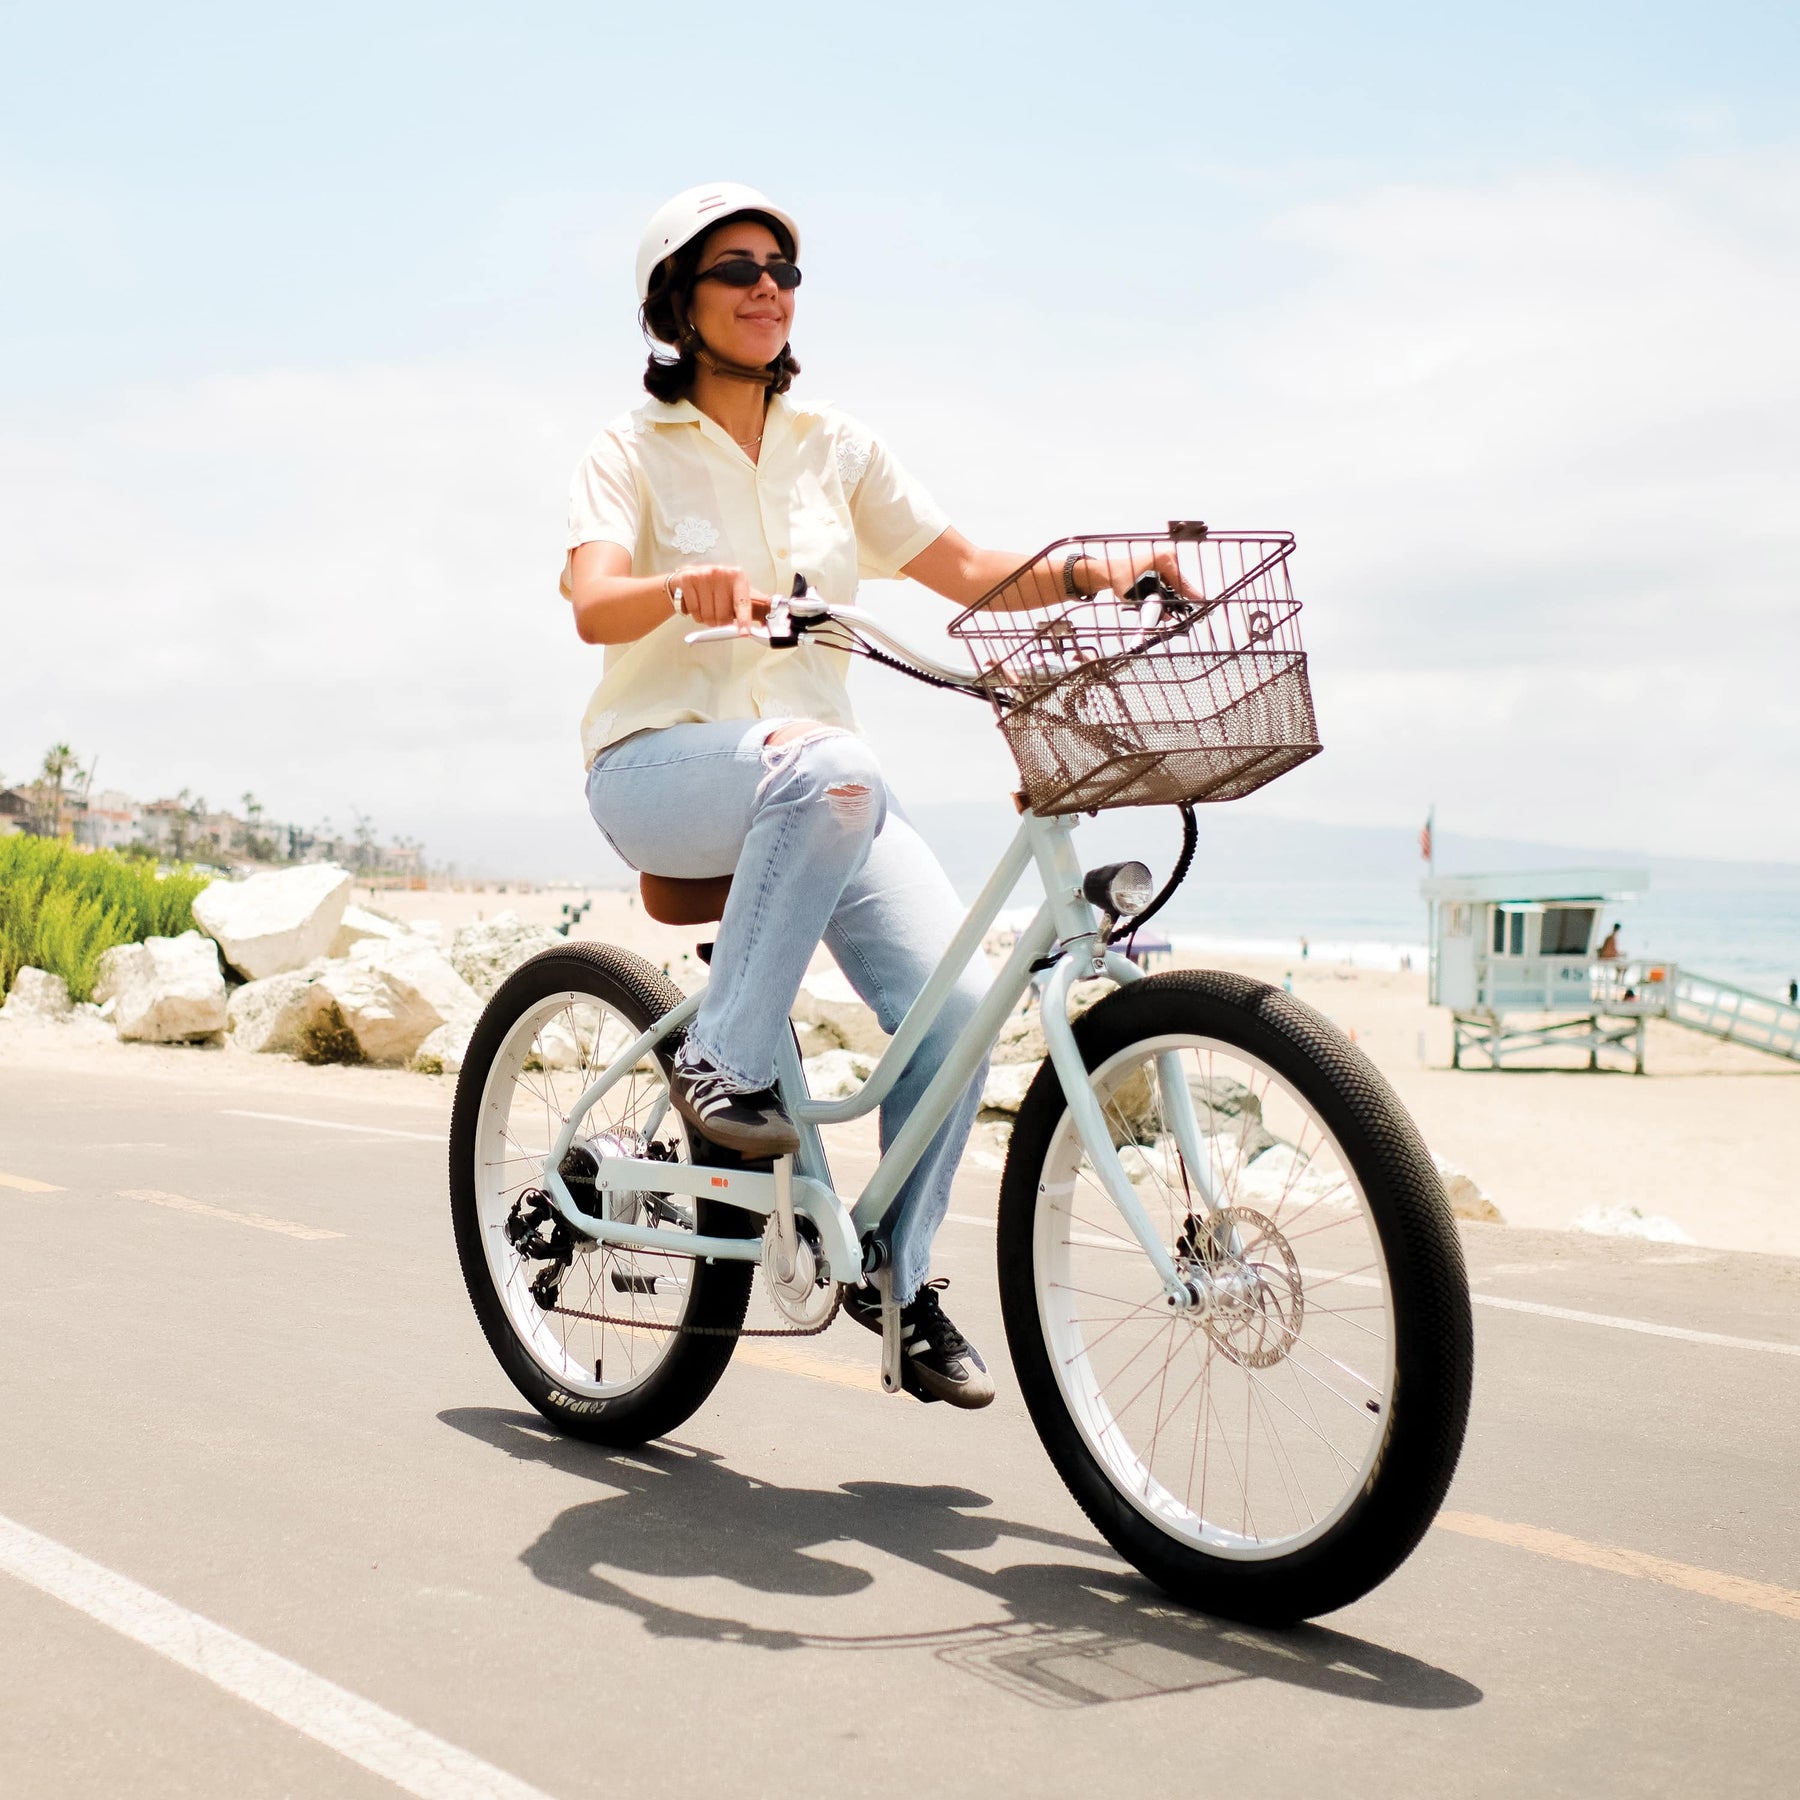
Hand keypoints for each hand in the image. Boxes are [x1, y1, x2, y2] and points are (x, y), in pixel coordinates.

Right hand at [672, 564, 768, 635]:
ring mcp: (703, 575)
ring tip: (706, 607)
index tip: (744, 632)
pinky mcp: (688, 580)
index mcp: (737, 576)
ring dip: (707, 619)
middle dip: (720, 623)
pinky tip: (696, 604)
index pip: (742, 603)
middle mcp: (721, 573)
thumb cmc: (716, 588)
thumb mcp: (734, 591)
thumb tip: (767, 621)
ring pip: (707, 615)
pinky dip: (695, 614)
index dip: (744, 620)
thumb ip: (748, 606)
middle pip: (723, 615)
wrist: (689, 577)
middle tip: (718, 616)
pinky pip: (694, 611)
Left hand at [1074, 545, 1201, 604]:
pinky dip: (1169, 593)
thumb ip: (1152, 606)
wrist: (1111, 571)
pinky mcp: (1165, 566)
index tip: (1202, 603)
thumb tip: (1166, 616)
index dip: (1191, 596)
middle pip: (1181, 584)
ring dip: (1174, 598)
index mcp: (1163, 560)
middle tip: (1186, 615)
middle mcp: (1168, 557)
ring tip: (1170, 611)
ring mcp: (1168, 560)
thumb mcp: (1135, 595)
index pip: (1181, 582)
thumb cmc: (1120, 578)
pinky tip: (1166, 603)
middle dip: (1180, 601)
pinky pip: (1172, 583)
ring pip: (1177, 585)